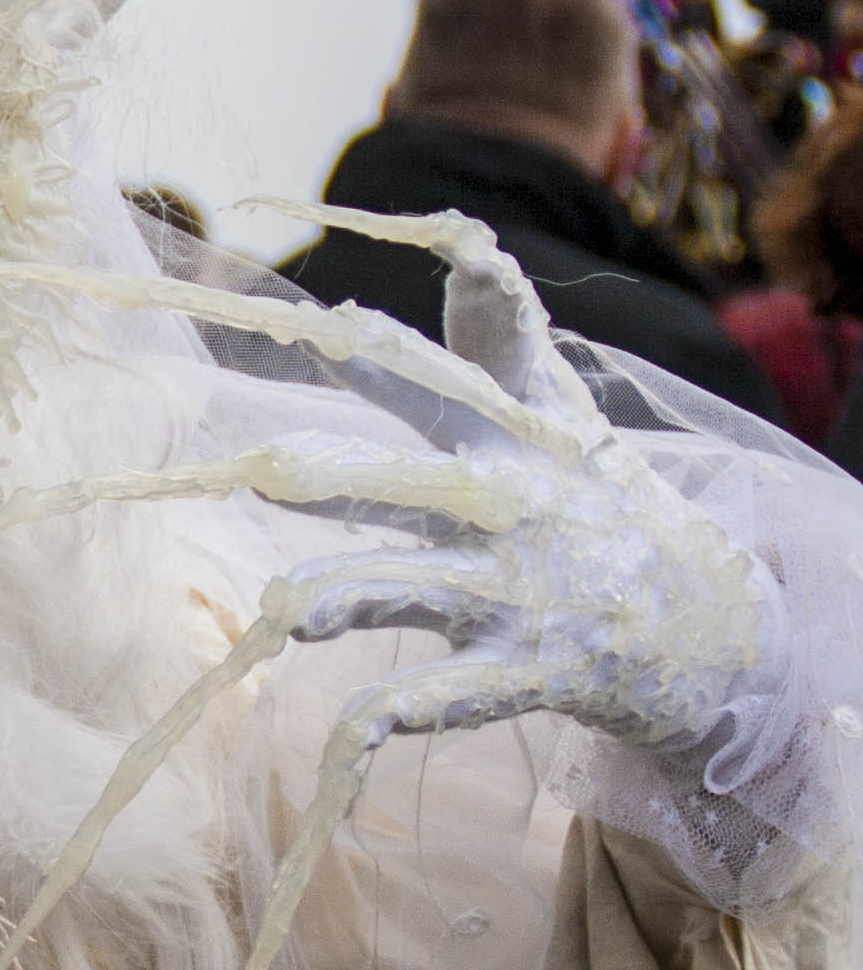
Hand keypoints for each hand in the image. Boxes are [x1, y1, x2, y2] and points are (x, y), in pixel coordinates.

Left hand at [273, 232, 773, 768]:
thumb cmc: (603, 502)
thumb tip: (457, 238)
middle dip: (339, 476)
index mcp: (509, 437)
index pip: (444, 380)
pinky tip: (346, 732)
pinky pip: (441, 697)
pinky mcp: (520, 674)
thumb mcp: (563, 412)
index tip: (331, 323)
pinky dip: (390, 715)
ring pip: (411, 589)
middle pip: (413, 482)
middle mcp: (505, 508)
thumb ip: (500, 333)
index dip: (387, 353)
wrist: (706, 626)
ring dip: (345, 596)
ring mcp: (511, 593)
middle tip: (263, 468)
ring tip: (283, 610)